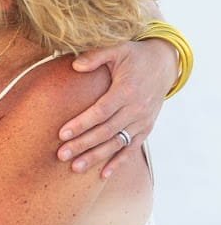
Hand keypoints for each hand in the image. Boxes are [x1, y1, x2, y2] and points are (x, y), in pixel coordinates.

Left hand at [61, 38, 174, 176]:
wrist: (163, 65)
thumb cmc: (134, 56)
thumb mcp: (117, 49)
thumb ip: (96, 56)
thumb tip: (75, 65)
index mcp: (126, 91)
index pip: (100, 111)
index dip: (81, 123)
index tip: (61, 133)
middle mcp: (136, 109)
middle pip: (106, 131)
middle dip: (83, 144)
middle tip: (61, 155)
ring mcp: (142, 121)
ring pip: (117, 143)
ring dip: (96, 157)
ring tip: (75, 168)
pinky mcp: (145, 128)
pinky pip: (131, 149)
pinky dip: (119, 162)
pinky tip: (103, 175)